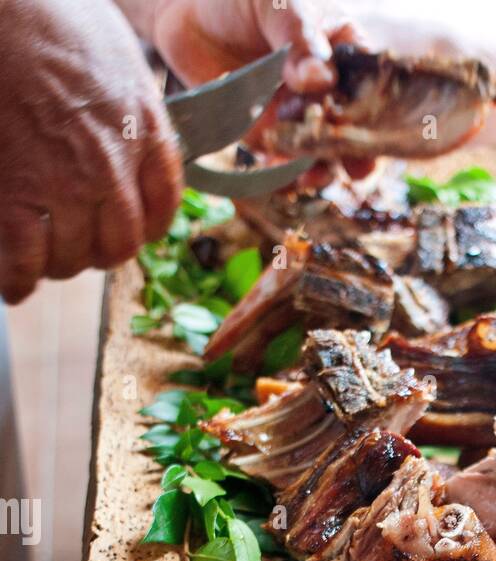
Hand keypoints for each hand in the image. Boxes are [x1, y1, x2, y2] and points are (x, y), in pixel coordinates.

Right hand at [0, 0, 181, 303]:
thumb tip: (130, 131)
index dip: (144, 226)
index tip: (125, 227)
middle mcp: (111, 164)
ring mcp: (63, 184)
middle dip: (98, 250)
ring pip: (73, 258)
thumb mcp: (113, 53)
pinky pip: (24, 261)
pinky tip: (15, 281)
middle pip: (120, 244)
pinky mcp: (13, 196)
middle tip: (75, 242)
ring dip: (57, 263)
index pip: (163, 206)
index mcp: (143, 127)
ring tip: (40, 253)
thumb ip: (127, 104)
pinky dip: (19, 280)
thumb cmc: (47, 12)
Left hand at [145, 1, 374, 176]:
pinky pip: (284, 165)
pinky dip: (284, 175)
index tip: (363, 127)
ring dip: (320, 169)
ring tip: (309, 173)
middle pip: (353, 131)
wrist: (191, 15)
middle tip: (352, 166)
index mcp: (344, 52)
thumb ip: (299, 36)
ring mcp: (301, 119)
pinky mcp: (271, 139)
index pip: (370, 86)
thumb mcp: (278, 3)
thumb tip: (320, 78)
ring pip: (323, 155)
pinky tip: (278, 172)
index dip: (373, 111)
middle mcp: (329, 92)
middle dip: (353, 152)